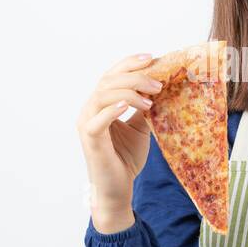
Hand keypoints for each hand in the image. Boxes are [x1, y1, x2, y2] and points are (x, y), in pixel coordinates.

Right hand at [75, 52, 163, 229]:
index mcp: (100, 103)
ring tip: (151, 98)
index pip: (112, 75)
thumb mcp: (141, 127)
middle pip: (108, 80)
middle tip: (159, 83)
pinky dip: (113, 109)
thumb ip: (144, 107)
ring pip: (103, 95)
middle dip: (135, 77)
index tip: (152, 57)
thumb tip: (161, 87)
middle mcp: (90, 109)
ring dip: (130, 91)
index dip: (130, 63)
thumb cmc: (125, 157)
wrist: (118, 188)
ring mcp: (87, 123)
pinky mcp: (90, 139)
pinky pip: (98, 120)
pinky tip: (129, 105)